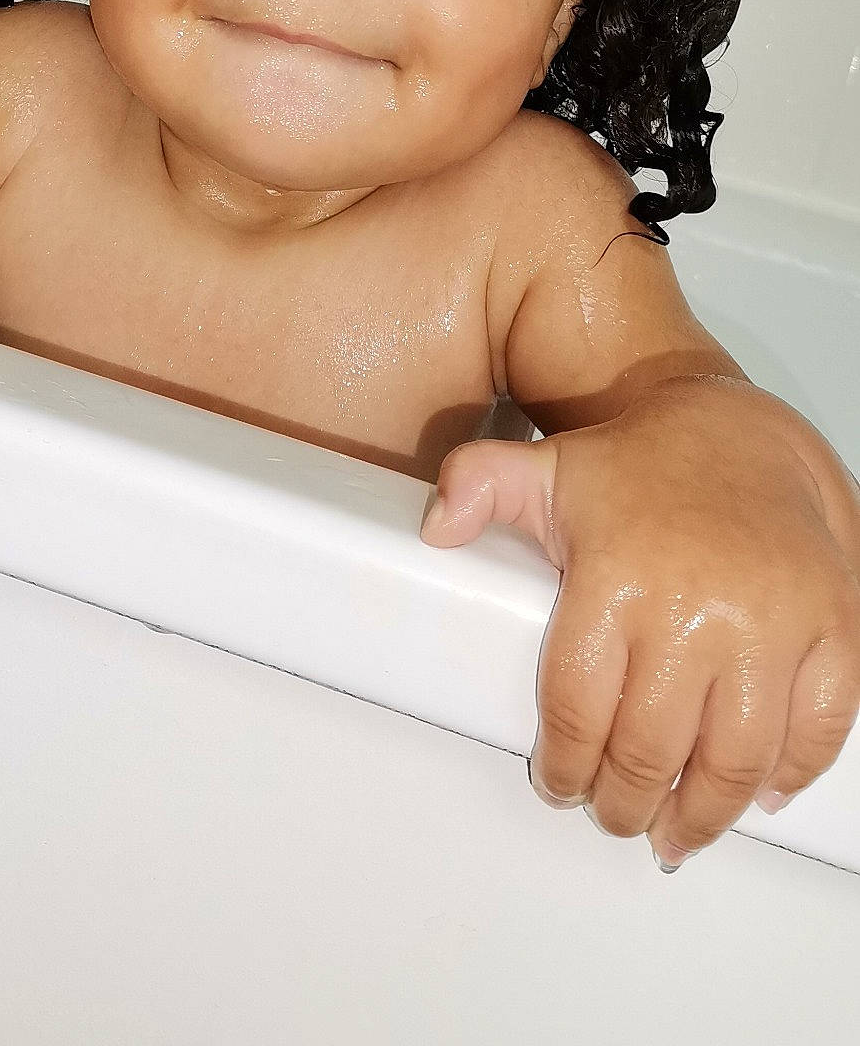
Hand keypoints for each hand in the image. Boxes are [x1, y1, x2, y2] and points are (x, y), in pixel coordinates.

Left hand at [419, 375, 859, 870]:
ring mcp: (775, 621)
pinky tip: (761, 792)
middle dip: (627, 802)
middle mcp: (698, 607)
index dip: (566, 764)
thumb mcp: (548, 467)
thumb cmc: (643, 463)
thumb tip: (436, 526)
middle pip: (653, 749)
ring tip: (679, 829)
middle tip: (617, 815)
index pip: (580, 707)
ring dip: (704, 813)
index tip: (561, 784)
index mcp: (619, 576)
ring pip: (736, 759)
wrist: (744, 427)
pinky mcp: (834, 624)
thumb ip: (478, 485)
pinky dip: (794, 772)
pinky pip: (823, 724)